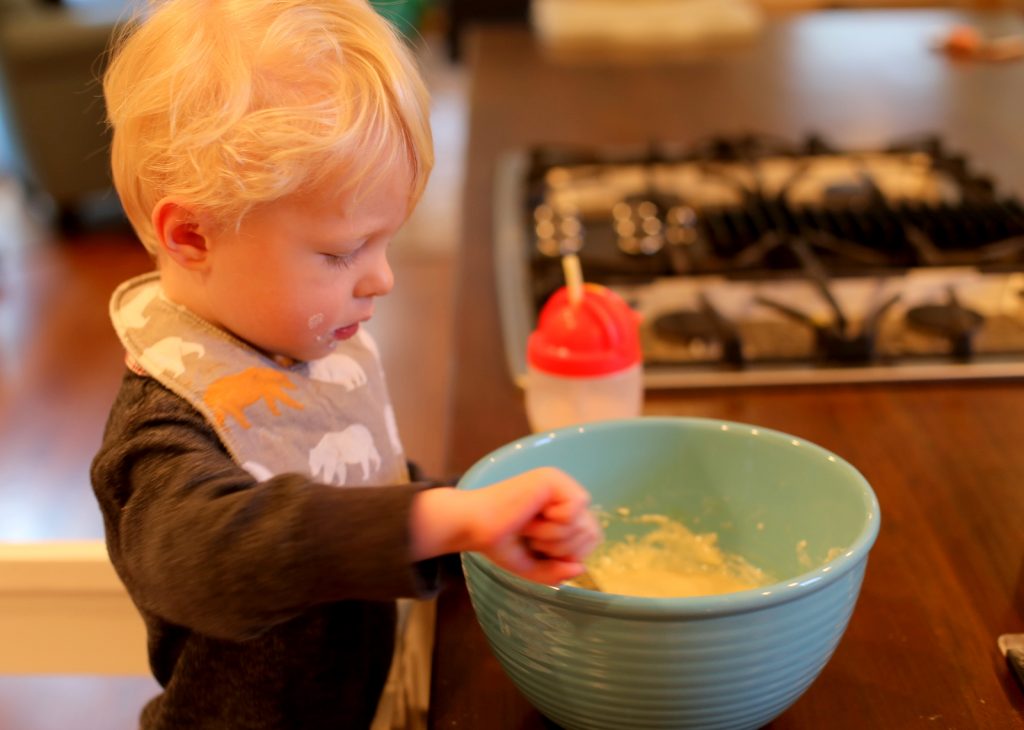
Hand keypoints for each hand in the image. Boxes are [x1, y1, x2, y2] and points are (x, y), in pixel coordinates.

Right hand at [410, 467, 601, 584]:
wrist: (472, 526)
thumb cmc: (498, 542)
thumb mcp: (533, 566)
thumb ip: (558, 571)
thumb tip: (581, 568)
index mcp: (562, 507)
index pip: (591, 537)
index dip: (571, 554)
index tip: (541, 548)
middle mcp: (564, 492)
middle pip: (592, 532)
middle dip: (563, 549)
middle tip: (534, 540)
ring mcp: (559, 483)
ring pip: (584, 523)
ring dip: (555, 538)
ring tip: (530, 528)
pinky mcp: (553, 478)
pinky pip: (574, 510)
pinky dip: (553, 526)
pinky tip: (532, 518)